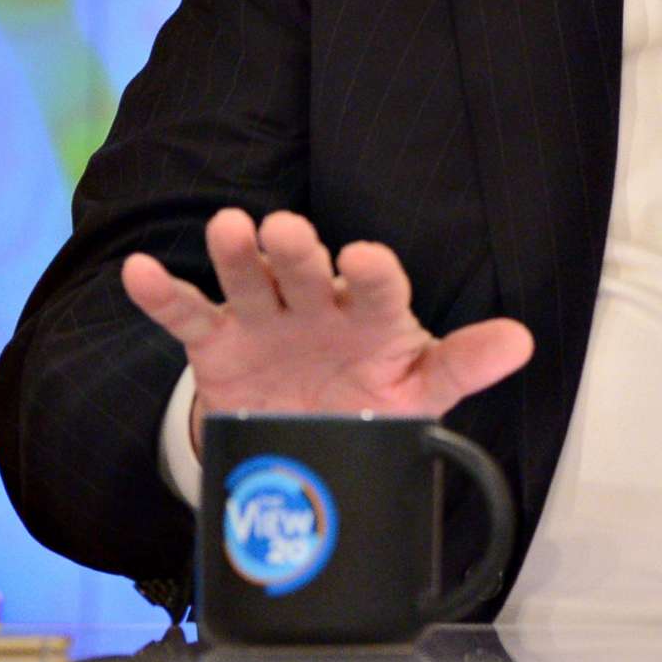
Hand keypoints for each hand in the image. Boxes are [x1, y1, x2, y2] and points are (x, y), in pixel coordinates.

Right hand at [121, 208, 533, 456]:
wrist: (309, 433)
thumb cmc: (374, 397)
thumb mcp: (421, 388)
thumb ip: (464, 364)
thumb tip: (522, 342)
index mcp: (373, 317)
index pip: (378, 287)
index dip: (372, 273)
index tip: (364, 258)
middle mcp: (318, 306)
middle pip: (307, 273)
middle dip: (297, 252)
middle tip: (286, 229)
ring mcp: (266, 319)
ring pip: (250, 279)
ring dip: (237, 256)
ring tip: (230, 228)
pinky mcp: (220, 341)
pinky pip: (189, 315)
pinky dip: (163, 295)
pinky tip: (140, 272)